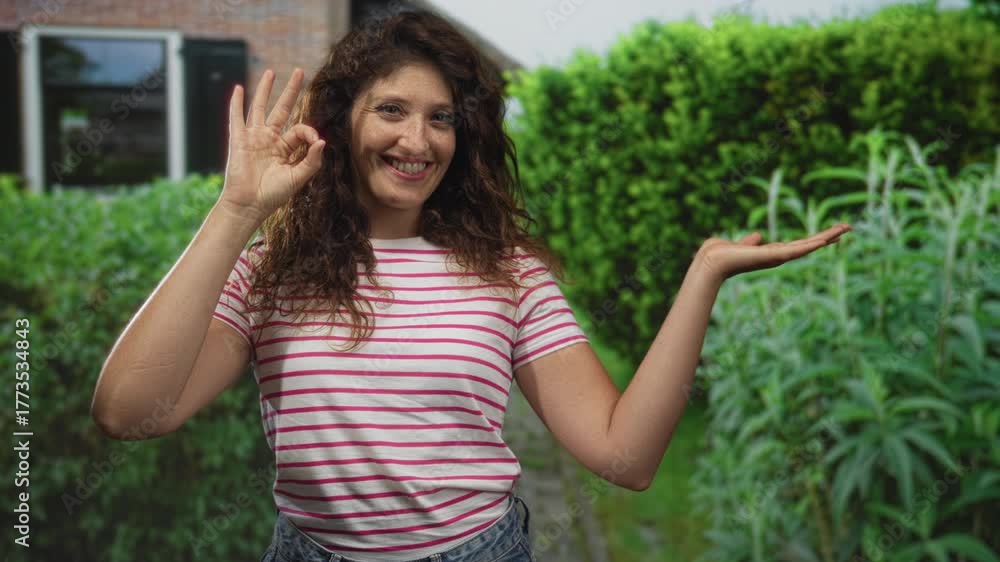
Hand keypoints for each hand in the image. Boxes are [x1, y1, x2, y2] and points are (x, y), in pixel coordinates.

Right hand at [218, 67, 325, 221]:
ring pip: (260, 108)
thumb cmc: (273, 195)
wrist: (250, 205)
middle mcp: (270, 140)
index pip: (300, 129)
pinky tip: (238, 89)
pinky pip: (236, 118)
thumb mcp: (298, 178)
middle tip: (299, 72)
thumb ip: (311, 160)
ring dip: (265, 89)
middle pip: (282, 109)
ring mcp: (254, 138)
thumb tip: (322, 141)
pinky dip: (236, 103)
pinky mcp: (239, 140)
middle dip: (290, 91)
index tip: (315, 141)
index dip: (310, 131)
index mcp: (285, 148)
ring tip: (271, 72)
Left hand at [695, 223, 851, 280]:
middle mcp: (779, 256)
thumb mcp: (742, 245)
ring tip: (845, 228)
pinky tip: (825, 239)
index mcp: (772, 252)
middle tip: (848, 227)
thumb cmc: (722, 254)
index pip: (799, 244)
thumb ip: (751, 242)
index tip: (830, 234)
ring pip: (808, 246)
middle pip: (809, 245)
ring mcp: (778, 257)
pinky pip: (797, 250)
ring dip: (826, 237)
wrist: (712, 261)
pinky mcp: (773, 256)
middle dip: (828, 236)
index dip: (815, 239)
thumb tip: (757, 236)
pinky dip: (811, 245)